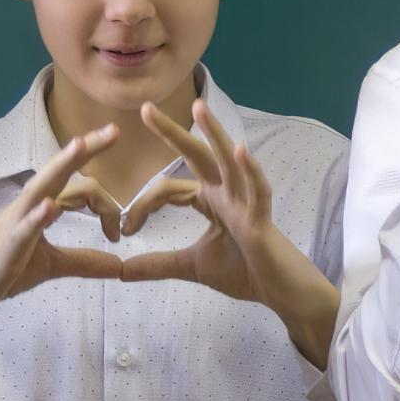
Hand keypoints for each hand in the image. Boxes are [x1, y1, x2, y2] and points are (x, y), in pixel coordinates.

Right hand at [0, 128, 147, 356]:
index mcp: (39, 209)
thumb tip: (120, 265)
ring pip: (38, 189)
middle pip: (57, 173)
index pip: (77, 191)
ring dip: (59, 167)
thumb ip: (83, 262)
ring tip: (79, 146)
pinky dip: (36, 217)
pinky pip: (21, 230)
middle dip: (85, 150)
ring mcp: (13, 226)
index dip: (107, 209)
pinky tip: (50, 206)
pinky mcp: (5, 251)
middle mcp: (26, 209)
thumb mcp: (48, 266)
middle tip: (114, 130)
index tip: (118, 233)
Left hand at [122, 101, 339, 366]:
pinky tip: (241, 151)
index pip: (169, 189)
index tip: (124, 229)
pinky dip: (250, 171)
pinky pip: (258, 191)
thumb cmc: (244, 272)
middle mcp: (227, 194)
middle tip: (146, 108)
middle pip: (197, 156)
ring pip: (228, 162)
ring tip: (199, 107)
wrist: (280, 292)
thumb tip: (119, 271)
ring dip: (215, 134)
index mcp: (210, 201)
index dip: (143, 205)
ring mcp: (246, 203)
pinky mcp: (262, 220)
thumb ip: (158, 265)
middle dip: (172, 132)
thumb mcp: (192, 267)